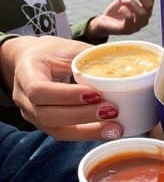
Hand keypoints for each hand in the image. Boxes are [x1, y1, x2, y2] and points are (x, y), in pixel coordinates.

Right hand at [0, 36, 122, 140]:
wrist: (31, 61)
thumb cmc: (50, 52)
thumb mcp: (67, 47)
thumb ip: (89, 57)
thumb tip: (121, 65)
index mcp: (27, 73)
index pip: (40, 90)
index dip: (67, 95)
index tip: (95, 94)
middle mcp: (23, 98)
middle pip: (48, 115)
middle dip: (83, 116)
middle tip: (112, 111)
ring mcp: (32, 115)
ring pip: (57, 130)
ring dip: (88, 131)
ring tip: (115, 127)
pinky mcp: (44, 125)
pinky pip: (65, 134)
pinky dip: (87, 134)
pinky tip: (108, 131)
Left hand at [86, 0, 154, 40]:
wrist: (103, 24)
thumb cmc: (115, 12)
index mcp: (145, 11)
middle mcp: (144, 19)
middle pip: (149, 5)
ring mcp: (137, 26)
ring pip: (141, 13)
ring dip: (132, 2)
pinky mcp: (127, 30)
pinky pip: (130, 19)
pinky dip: (126, 11)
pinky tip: (120, 9)